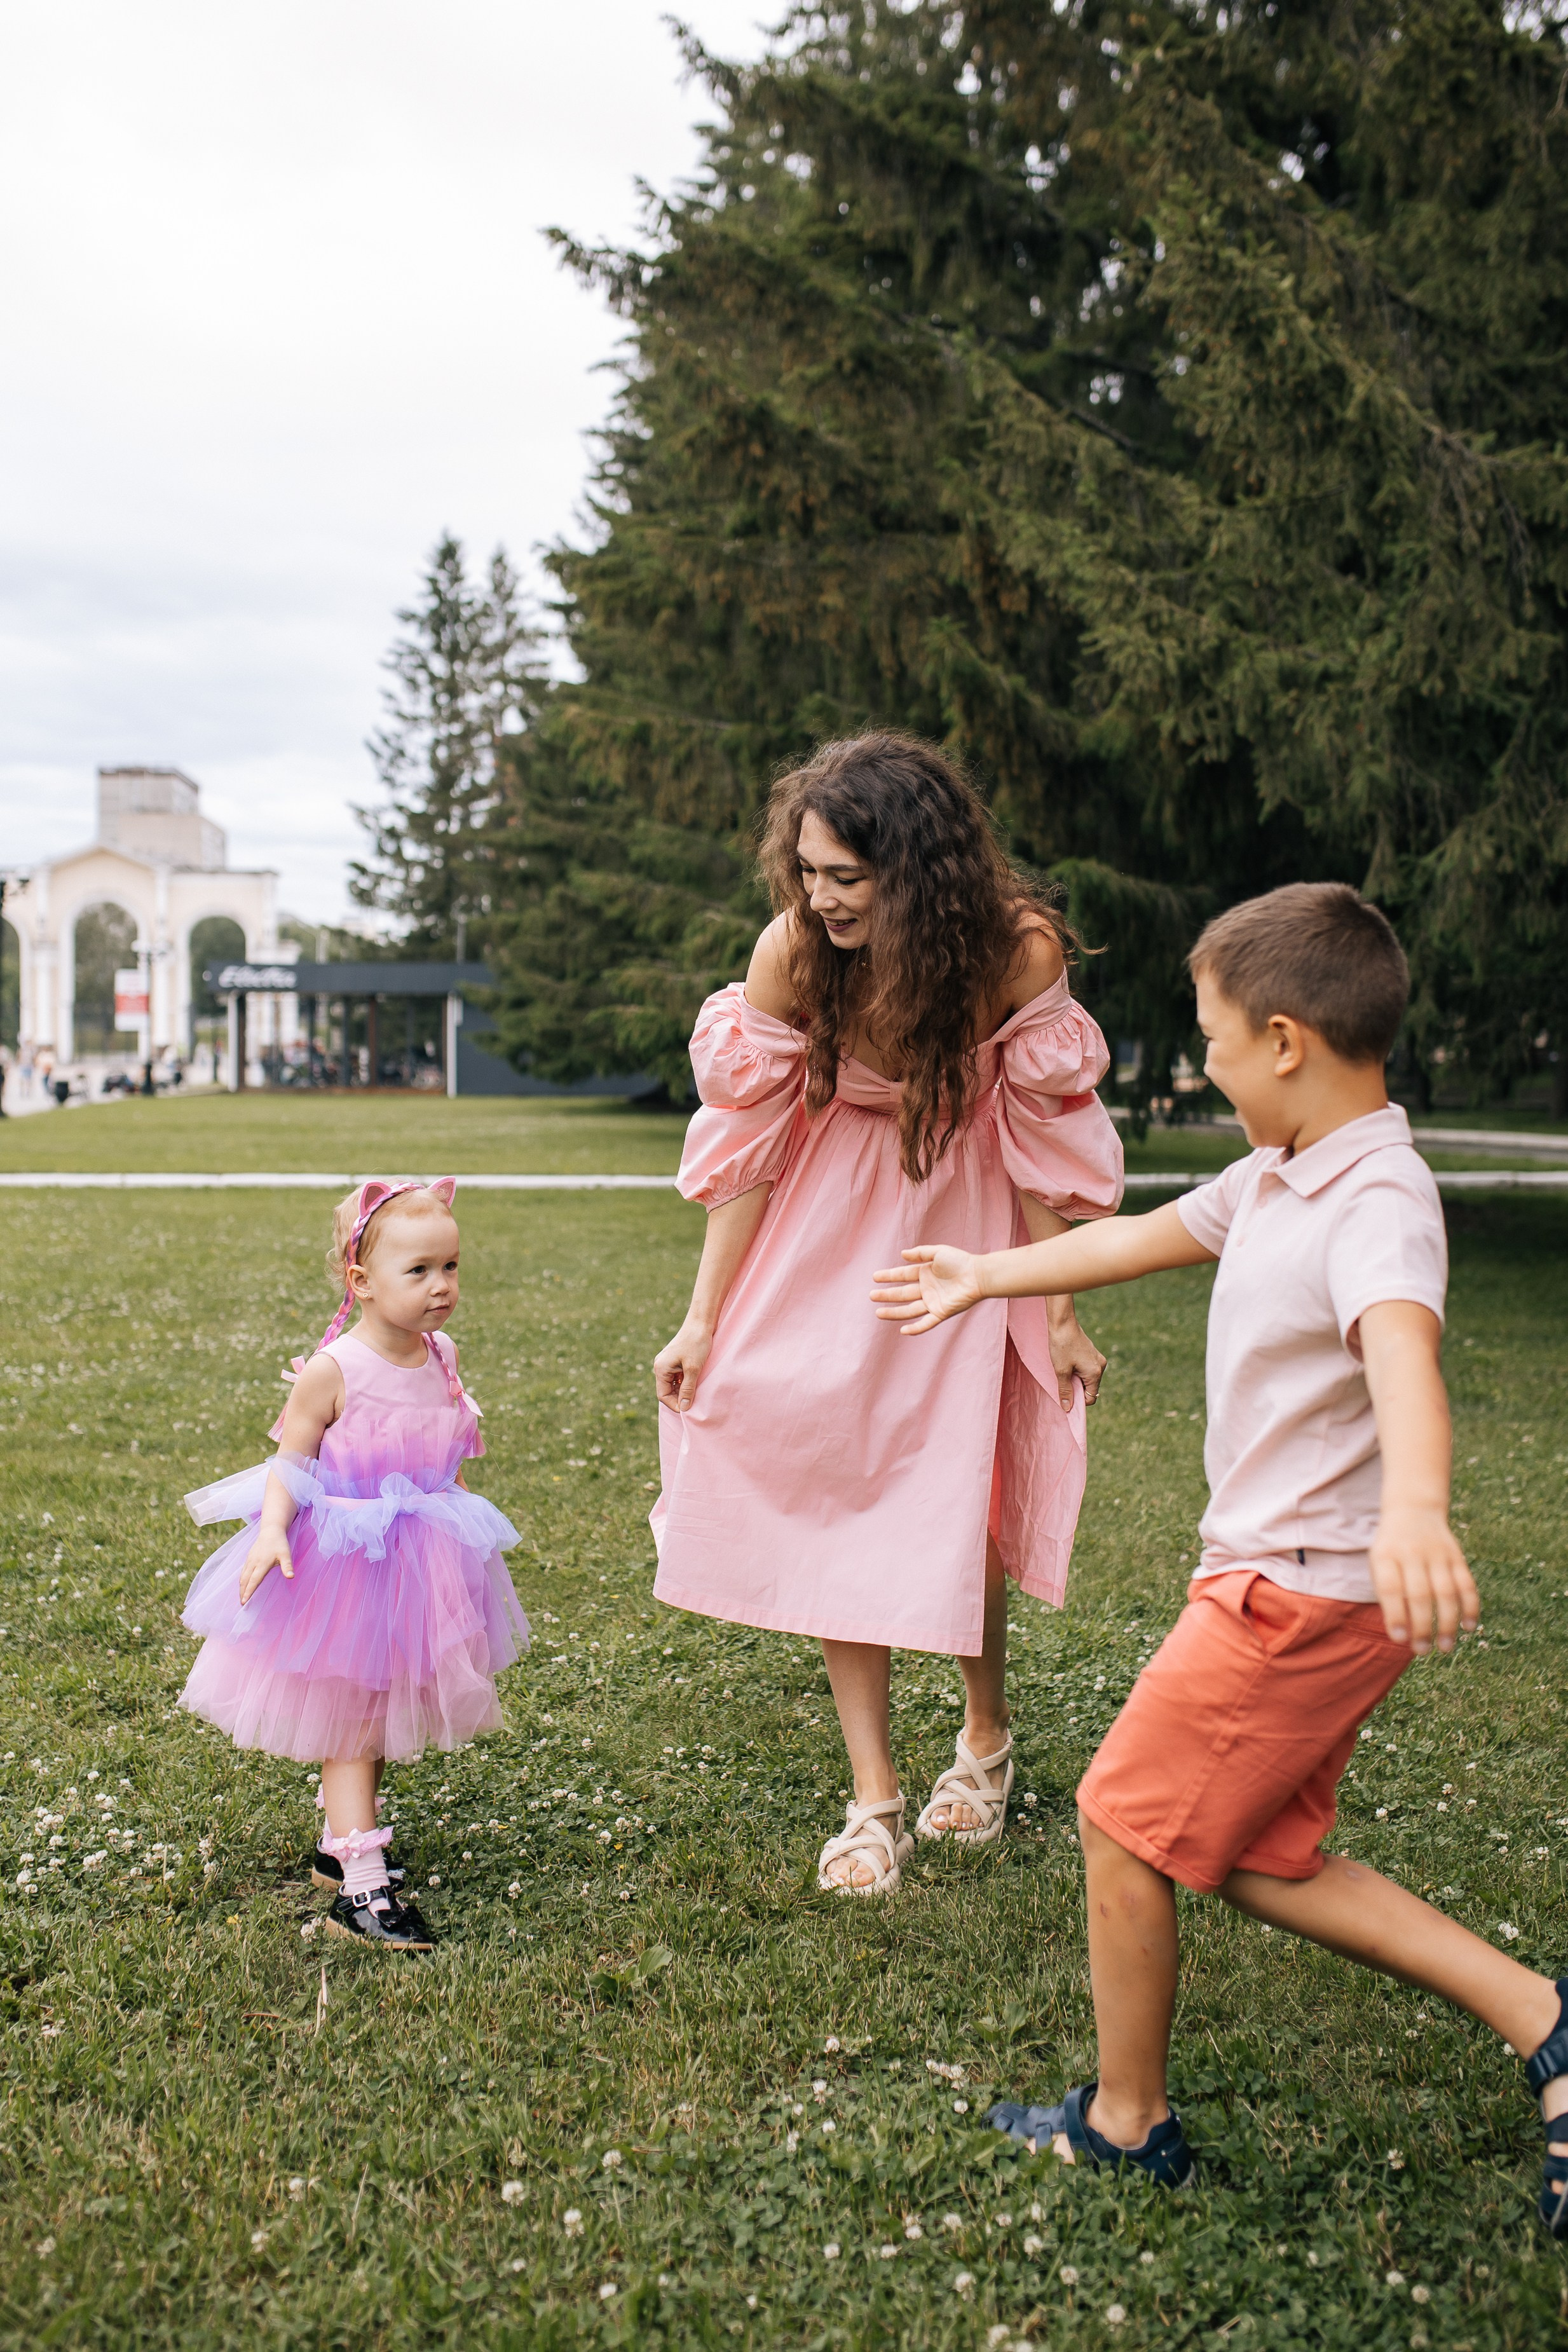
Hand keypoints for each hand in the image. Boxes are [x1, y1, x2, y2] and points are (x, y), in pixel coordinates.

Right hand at [239, 1527, 292, 1604]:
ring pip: (242, 1576)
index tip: (244, 1602)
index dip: (249, 1592)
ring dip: (241, 1587)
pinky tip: (243, 1584)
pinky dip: (241, 1579)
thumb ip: (287, 1566)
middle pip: (245, 1580)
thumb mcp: (286, 1554)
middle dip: (242, 1592)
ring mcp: (250, 1560)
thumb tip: (291, 1577)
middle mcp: (253, 1563)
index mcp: (262, 1564)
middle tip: (242, 1604)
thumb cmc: (280, 1543)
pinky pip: (243, 1571)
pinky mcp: (249, 1558)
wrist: (271, 1530)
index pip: (254, 1581)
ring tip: (241, 1596)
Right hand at [654, 1318, 712, 1410]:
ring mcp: (667, 1363)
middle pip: (667, 1391)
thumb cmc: (697, 1343)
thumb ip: (687, 1389)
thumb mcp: (693, 1369)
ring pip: (673, 1384)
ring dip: (683, 1391)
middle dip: (679, 1398)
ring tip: (696, 1393)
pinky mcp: (675, 1360)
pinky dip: (685, 1382)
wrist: (701, 1323)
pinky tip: (696, 1383)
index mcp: (661, 1368)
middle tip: (694, 1403)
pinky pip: (677, 1377)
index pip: (663, 1395)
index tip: (689, 1410)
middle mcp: (661, 1366)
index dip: (675, 1404)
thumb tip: (683, 1408)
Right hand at [870, 1246, 983, 1333]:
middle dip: (887, 1295)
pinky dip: (916, 1328)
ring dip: (894, 1312)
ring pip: (909, 1309)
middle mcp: (927, 1289)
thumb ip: (920, 1253)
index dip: (888, 1276)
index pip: (902, 1276)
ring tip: (878, 1313)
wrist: (978, 1275)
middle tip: (871, 1296)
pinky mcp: (941, 1313)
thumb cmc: (961, 1261)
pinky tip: (903, 1331)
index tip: (874, 1277)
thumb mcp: (938, 1252)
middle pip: (902, 1294)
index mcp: (925, 1273)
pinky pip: (926, 1323)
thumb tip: (902, 1254)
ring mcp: (933, 1302)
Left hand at [1046, 1306, 1106, 1410]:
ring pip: (1088, 1379)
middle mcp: (1100, 1366)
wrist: (1063, 1323)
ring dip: (1076, 1379)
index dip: (1078, 1400)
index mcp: (1095, 1373)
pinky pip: (1087, 1369)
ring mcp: (1098, 1359)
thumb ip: (1065, 1390)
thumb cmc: (1061, 1346)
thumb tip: (1067, 1408)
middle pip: (1090, 1388)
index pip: (1091, 1397)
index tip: (1065, 1394)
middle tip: (1062, 1380)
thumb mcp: (1061, 1371)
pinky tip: (1067, 1363)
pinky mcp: (1093, 1354)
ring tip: (1064, 1369)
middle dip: (1076, 1388)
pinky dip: (1078, 1371)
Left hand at [1368, 1506, 1478, 1654]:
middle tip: (1422, 1651)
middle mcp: (1412, 1553)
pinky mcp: (1457, 1556)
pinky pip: (1467, 1584)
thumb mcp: (1379, 1564)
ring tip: (1445, 1647)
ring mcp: (1437, 1554)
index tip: (1399, 1640)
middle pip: (1420, 1594)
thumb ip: (1388, 1595)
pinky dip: (1470, 1607)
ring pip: (1446, 1592)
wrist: (1413, 1510)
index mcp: (1386, 1555)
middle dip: (1422, 1626)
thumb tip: (1403, 1634)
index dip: (1395, 1615)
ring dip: (1448, 1622)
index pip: (1390, 1588)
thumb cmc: (1392, 1550)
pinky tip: (1469, 1627)